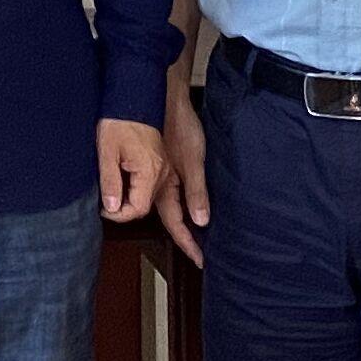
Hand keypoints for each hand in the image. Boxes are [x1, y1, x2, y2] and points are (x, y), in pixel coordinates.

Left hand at [98, 118, 163, 223]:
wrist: (135, 97)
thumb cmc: (119, 120)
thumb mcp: (107, 151)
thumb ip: (110, 181)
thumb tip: (111, 208)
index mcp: (150, 171)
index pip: (138, 208)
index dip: (119, 215)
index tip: (104, 210)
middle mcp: (162, 172)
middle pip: (144, 205)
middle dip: (124, 209)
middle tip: (104, 204)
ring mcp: (164, 167)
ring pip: (148, 196)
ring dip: (130, 199)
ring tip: (111, 193)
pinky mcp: (161, 162)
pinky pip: (151, 185)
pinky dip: (136, 189)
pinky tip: (122, 181)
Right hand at [161, 85, 210, 261]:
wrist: (165, 99)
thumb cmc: (179, 127)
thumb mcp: (193, 162)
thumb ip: (196, 191)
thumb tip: (201, 220)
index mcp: (163, 187)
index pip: (176, 224)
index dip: (188, 244)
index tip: (200, 261)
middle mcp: (159, 185)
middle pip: (171, 219)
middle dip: (186, 237)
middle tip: (200, 253)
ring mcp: (160, 174)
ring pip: (170, 205)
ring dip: (184, 221)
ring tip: (199, 234)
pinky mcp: (164, 163)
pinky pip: (172, 190)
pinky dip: (183, 203)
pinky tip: (191, 202)